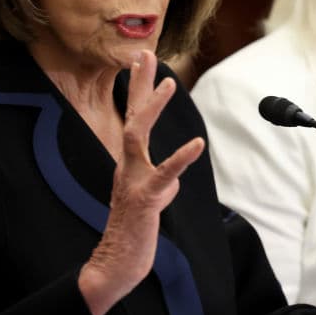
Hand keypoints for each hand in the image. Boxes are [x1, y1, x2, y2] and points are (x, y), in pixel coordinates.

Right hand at [78, 50, 204, 314]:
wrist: (117, 262)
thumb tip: (173, 178)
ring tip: (170, 83)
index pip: (134, 118)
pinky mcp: (145, 199)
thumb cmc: (135, 231)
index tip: (143, 58)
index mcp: (130, 163)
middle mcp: (127, 165)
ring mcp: (133, 179)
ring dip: (153, 108)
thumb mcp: (155, 201)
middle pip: (133, 115)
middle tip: (145, 53)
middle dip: (140, 83)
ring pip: (138, 135)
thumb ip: (163, 183)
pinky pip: (164, 174)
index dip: (140, 89)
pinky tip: (198, 145)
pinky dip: (181, 158)